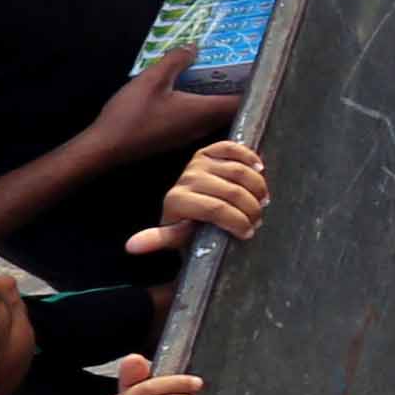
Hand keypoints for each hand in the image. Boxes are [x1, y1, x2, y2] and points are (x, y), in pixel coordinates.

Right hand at [79, 49, 245, 164]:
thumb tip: (194, 47)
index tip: (256, 66)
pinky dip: (199, 102)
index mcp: (203, 112)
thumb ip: (176, 61)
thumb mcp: (152, 79)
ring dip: (215, 94)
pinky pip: (197, 117)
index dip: (252, 84)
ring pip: (212, 113)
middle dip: (234, 86)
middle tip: (235, 63)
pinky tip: (187, 89)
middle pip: (228, 106)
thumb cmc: (131, 115)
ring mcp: (188, 134)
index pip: (240, 100)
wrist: (105, 148)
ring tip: (212, 72)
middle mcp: (201, 126)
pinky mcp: (174, 137)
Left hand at [137, 138, 269, 251]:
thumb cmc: (186, 227)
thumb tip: (131, 246)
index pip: (215, 209)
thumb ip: (159, 240)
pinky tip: (260, 169)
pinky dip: (250, 157)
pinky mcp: (208, 152)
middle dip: (250, 208)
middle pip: (231, 191)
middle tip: (258, 219)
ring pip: (237, 170)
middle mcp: (186, 178)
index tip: (248, 233)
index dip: (236, 221)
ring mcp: (197, 163)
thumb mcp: (175, 237)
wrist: (189, 209)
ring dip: (257, 186)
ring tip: (263, 201)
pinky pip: (233, 148)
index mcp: (176, 200)